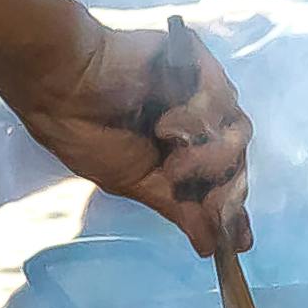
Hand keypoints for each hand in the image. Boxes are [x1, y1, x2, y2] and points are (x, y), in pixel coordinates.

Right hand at [0, 13, 257, 259]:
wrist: (66, 88)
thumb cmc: (89, 134)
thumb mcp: (137, 183)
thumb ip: (178, 208)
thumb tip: (208, 246)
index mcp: (181, 149)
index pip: (222, 181)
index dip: (233, 211)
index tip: (241, 243)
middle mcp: (197, 120)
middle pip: (238, 160)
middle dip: (225, 190)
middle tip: (206, 204)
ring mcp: (200, 90)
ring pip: (238, 132)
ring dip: (209, 157)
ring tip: (172, 160)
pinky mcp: (198, 61)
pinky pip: (222, 97)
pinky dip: (199, 118)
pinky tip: (165, 124)